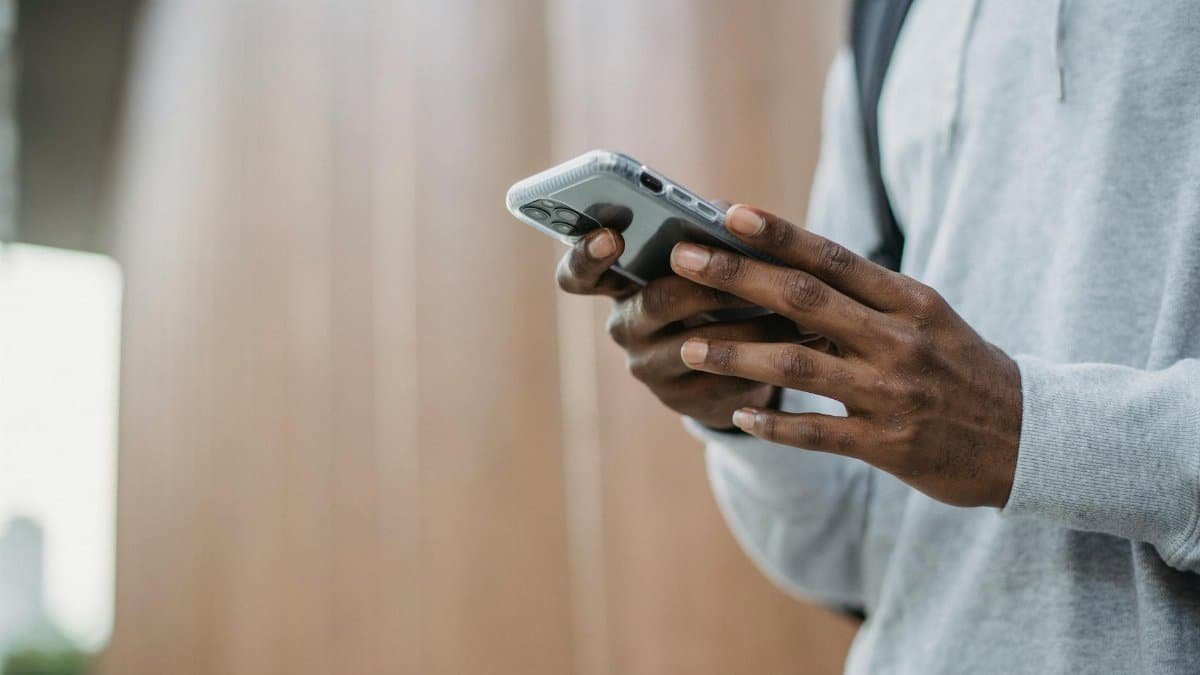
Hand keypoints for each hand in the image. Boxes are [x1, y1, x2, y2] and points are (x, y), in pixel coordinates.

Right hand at [557, 225, 795, 429]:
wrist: (731, 364)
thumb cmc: (715, 293)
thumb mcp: (704, 260)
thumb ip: (705, 231)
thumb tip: (726, 213)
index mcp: (618, 284)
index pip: (578, 275)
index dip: (587, 256)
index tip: (612, 238)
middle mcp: (625, 328)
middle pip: (655, 302)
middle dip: (707, 283)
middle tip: (746, 270)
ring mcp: (651, 369)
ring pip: (697, 345)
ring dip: (749, 325)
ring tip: (794, 307)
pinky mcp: (686, 402)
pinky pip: (725, 379)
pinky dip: (766, 357)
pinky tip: (799, 342)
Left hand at [669, 205, 1022, 507]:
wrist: (1032, 440)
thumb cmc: (965, 370)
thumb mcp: (928, 319)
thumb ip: (867, 296)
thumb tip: (795, 264)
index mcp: (910, 301)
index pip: (834, 257)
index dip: (778, 233)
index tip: (727, 212)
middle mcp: (898, 340)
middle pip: (804, 299)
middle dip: (737, 277)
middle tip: (682, 259)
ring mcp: (892, 393)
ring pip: (799, 365)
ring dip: (737, 354)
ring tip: (689, 347)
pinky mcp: (888, 445)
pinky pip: (818, 433)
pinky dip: (775, 423)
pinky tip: (737, 414)